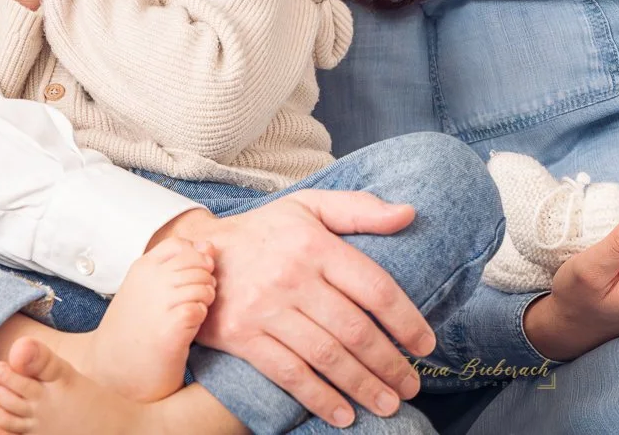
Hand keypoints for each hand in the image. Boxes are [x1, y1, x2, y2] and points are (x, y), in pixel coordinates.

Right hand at [153, 191, 432, 428]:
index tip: (424, 344)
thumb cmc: (264, 231)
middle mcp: (293, 278)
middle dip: (389, 363)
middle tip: (412, 383)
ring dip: (362, 385)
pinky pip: (289, 373)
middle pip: (354, 329)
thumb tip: (408, 214)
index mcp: (316, 244)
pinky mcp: (243, 337)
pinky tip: (342, 413)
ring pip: (326, 356)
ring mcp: (266, 310)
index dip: (406, 320)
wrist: (194, 253)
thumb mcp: (309, 205)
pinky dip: (319, 398)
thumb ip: (359, 209)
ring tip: (389, 403)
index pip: (374, 287)